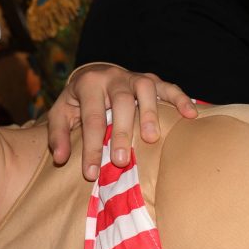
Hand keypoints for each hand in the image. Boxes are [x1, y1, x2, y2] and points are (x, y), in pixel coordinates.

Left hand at [47, 63, 197, 180]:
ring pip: (145, 90)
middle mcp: (112, 77)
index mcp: (88, 85)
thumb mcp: (60, 114)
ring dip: (150, 114)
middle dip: (120, 133)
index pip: (91, 120)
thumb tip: (61, 159)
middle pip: (120, 103)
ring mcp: (133, 77)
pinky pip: (168, 86)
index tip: (90, 173)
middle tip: (119, 162)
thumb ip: (57, 135)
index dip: (91, 147)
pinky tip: (190, 114)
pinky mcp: (151, 79)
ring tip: (151, 139)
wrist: (92, 74)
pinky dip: (180, 98)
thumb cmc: (76, 101)